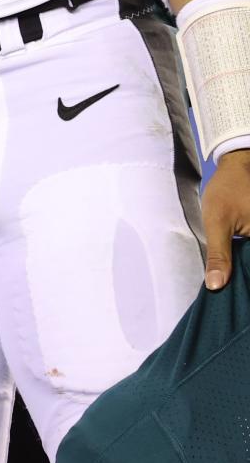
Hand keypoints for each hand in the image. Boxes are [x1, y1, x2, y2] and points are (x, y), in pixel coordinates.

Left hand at [200, 148, 249, 288]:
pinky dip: (247, 259)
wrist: (236, 165)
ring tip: (234, 283)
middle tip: (230, 291)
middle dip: (246, 280)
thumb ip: (219, 255)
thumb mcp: (217, 222)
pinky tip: (239, 267)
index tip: (238, 297)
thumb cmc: (226, 190)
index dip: (246, 285)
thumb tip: (216, 286)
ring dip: (245, 270)